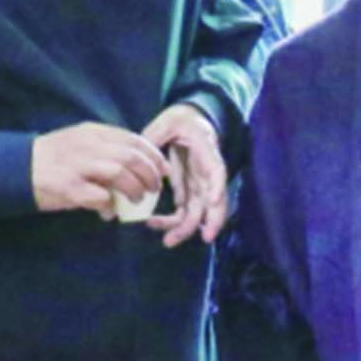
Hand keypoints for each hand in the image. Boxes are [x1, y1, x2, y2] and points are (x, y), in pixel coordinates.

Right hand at [31, 122, 165, 219]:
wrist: (15, 168)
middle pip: (131, 157)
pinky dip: (110, 205)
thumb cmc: (52, 159)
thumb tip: (133, 170)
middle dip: (149, 174)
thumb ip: (105, 151)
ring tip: (137, 201)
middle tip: (154, 189)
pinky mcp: (68, 186)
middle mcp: (87, 145)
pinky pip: (99, 196)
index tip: (163, 169)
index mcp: (92, 133)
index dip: (153, 155)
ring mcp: (77, 165)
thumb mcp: (80, 144)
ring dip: (133, 189)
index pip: (133, 139)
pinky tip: (109, 212)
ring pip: (120, 174)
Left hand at [142, 104, 226, 247]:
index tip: (214, 202)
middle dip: (208, 221)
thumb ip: (155, 136)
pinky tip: (157, 225)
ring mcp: (199, 183)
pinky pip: (185, 209)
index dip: (218, 187)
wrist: (187, 120)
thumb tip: (142, 157)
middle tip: (199, 237)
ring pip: (199, 210)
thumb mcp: (166, 121)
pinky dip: (175, 220)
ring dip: (187, 227)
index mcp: (206, 150)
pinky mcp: (189, 189)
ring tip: (168, 240)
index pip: (217, 170)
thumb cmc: (180, 119)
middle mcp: (207, 171)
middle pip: (214, 200)